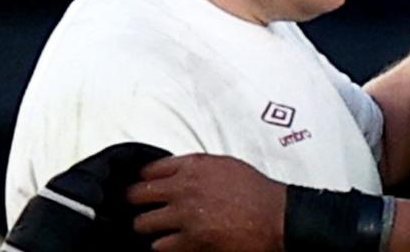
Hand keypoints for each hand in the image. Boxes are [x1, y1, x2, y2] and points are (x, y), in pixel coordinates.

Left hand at [127, 154, 284, 251]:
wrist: (274, 218)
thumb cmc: (257, 192)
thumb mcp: (226, 165)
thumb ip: (198, 168)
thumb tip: (179, 172)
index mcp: (194, 166)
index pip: (149, 169)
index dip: (141, 178)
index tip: (140, 183)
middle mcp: (184, 189)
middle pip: (137, 195)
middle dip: (135, 201)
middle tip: (136, 206)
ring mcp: (185, 217)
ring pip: (143, 224)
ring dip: (148, 226)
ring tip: (153, 228)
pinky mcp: (190, 242)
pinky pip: (160, 247)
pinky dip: (164, 246)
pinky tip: (170, 243)